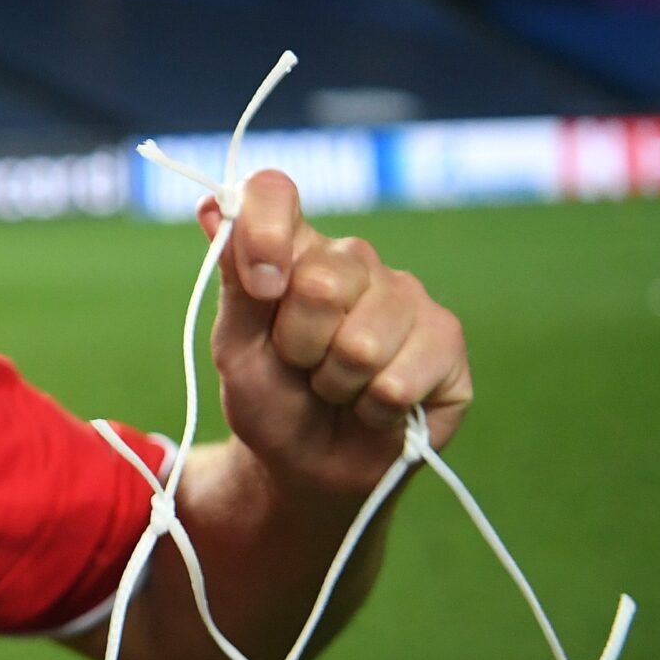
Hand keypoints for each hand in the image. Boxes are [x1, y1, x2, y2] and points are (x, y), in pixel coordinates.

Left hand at [200, 170, 472, 502]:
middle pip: (320, 282)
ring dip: (335, 383)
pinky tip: (375, 408)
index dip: (262, 234)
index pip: (275, 193)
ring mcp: (408, 297)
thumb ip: (235, 277)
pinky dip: (374, 409)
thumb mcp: (236, 345)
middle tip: (302, 366)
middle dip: (298, 345)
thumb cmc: (270, 399)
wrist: (309, 467)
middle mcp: (356, 261)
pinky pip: (399, 379)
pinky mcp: (446, 342)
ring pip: (361, 342)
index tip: (261, 289)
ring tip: (336, 388)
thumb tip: (213, 205)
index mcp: (297, 250)